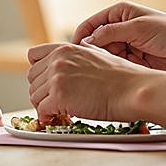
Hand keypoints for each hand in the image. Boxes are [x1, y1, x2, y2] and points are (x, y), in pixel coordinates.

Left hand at [26, 41, 154, 123]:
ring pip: (34, 96)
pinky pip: (42, 110)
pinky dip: (48, 117)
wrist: (134, 90)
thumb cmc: (123, 77)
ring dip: (45, 105)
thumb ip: (79, 55)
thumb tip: (72, 61)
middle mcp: (58, 59)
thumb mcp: (97, 55)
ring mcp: (57, 77)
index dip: (38, 71)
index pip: (33, 55)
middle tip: (55, 102)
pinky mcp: (59, 96)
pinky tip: (60, 118)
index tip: (46, 83)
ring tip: (60, 111)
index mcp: (66, 48)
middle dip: (41, 91)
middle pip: (31, 79)